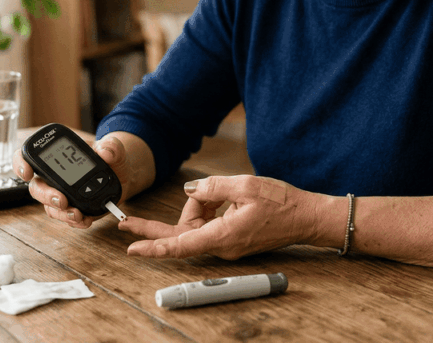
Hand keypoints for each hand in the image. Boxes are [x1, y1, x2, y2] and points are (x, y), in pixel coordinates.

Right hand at [16, 134, 130, 228]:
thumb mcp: (114, 148)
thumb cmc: (112, 157)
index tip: (27, 173)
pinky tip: (86, 220)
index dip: (20, 164)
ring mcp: (61, 194)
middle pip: (36, 188)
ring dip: (61, 213)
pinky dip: (75, 221)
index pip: (29, 156)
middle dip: (46, 196)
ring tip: (77, 214)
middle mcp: (54, 176)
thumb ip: (111, 146)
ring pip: (50, 207)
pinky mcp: (72, 208)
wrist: (123, 175)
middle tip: (62, 200)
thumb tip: (105, 152)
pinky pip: (66, 218)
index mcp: (57, 156)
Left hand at [118, 175, 320, 258]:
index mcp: (222, 235)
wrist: (306, 217)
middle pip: (182, 233)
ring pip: (197, 225)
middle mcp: (221, 245)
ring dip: (202, 205)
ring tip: (227, 191)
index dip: (153, 246)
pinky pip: (210, 224)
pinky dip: (212, 209)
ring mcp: (226, 244)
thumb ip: (212, 187)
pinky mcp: (231, 239)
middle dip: (160, 224)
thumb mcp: (244, 185)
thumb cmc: (281, 202)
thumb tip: (190, 191)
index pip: (180, 244)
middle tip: (126, 220)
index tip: (133, 247)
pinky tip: (228, 197)